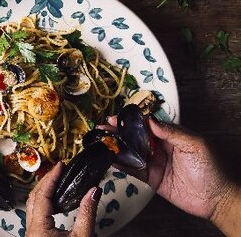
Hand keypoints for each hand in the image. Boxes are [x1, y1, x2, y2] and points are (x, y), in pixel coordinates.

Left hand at [26, 162, 101, 236]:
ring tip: (56, 179)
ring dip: (43, 190)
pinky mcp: (36, 234)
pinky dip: (43, 201)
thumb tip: (94, 192)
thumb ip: (87, 214)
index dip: (51, 178)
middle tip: (59, 170)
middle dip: (46, 181)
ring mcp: (31, 232)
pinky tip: (53, 197)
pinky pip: (35, 212)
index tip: (60, 166)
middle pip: (34, 196)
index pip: (42, 195)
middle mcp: (30, 229)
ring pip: (32, 204)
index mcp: (39, 228)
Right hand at [110, 117, 240, 229]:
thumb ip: (172, 132)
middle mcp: (160, 148)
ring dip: (116, 146)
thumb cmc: (212, 169)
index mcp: (170, 136)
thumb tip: (151, 120)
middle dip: (118, 131)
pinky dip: (120, 164)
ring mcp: (154, 163)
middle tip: (103, 127)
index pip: (146, 125)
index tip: (116, 118)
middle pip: (134, 137)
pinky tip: (109, 157)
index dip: (130, 121)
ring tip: (100, 140)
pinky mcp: (151, 178)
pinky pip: (132, 169)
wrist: (216, 199)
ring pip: (131, 152)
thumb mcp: (195, 145)